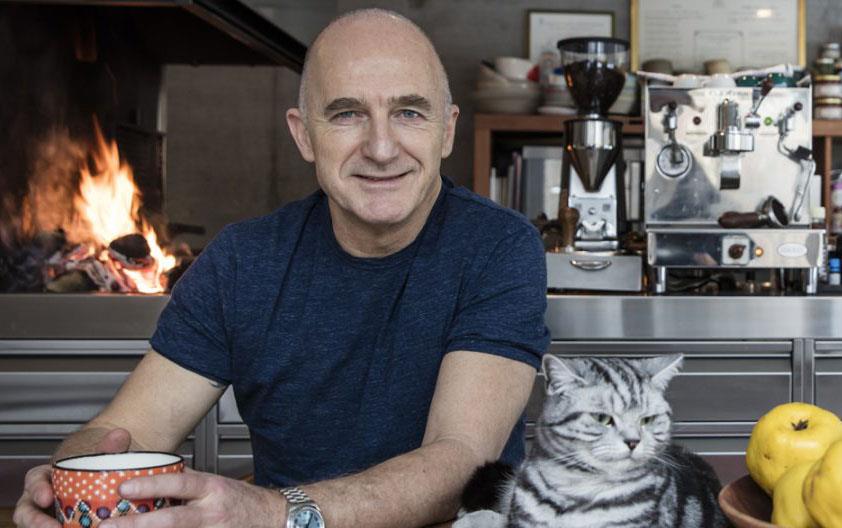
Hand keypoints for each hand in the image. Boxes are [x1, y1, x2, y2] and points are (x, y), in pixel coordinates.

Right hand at [13, 428, 132, 527]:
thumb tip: (120, 434)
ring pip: (35, 526)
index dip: (37, 489)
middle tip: (54, 527)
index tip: (46, 498)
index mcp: (45, 479)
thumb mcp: (97, 462)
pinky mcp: (54, 525)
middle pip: (27, 511)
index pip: (34, 481)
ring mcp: (45, 517)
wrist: (100, 493)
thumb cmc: (89, 475)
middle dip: (35, 521)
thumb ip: (107, 449)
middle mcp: (40, 500)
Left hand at [98, 470, 285, 527]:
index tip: (124, 488)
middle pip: (172, 520)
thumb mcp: (216, 484)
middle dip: (138, 525)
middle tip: (108, 526)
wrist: (270, 518)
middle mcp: (211, 513)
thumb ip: (188, 483)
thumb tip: (155, 478)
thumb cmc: (241, 501)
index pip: (179, 484)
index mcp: (212, 489)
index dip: (151, 486)